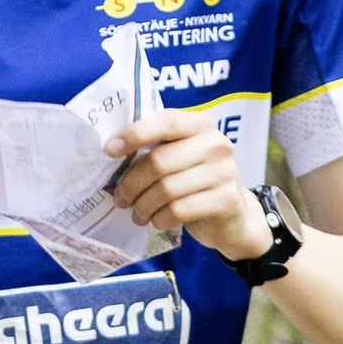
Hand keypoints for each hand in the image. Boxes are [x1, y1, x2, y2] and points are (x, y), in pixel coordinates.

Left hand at [101, 111, 270, 263]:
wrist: (233, 216)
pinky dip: (159, 219)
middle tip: (120, 198)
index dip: (134, 134)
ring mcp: (224, 172)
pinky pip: (178, 210)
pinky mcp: (226, 200)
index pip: (165, 122)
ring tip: (137, 213)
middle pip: (159, 162)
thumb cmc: (196, 182)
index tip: (109, 150)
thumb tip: (112, 153)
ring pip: (166, 190)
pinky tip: (156, 221)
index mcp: (201, 125)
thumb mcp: (180, 157)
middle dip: (131, 184)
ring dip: (143, 206)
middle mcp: (216, 144)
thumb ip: (156, 148)